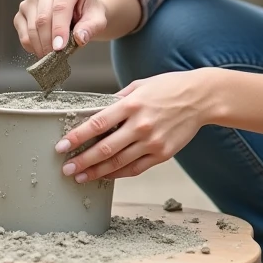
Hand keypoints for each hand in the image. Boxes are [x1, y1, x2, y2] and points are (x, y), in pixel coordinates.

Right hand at [14, 0, 107, 57]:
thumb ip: (91, 28)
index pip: (60, 6)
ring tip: (51, 56)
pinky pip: (22, 30)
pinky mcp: (23, 9)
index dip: (59, 29)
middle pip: (43, 17)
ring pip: (31, 25)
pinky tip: (42, 49)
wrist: (79, 8)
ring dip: (40, 45)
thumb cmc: (89, 12)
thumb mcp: (98, 18)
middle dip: (49, 41)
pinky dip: (31, 44)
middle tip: (55, 58)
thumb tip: (79, 38)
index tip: (59, 48)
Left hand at [55, 69, 216, 181]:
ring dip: (96, 172)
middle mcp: (141, 125)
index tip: (61, 147)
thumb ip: (118, 100)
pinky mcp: (163, 154)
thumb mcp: (140, 85)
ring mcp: (152, 142)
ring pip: (118, 163)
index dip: (76, 138)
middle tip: (66, 169)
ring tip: (80, 177)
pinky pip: (135, 169)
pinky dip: (118, 174)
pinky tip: (105, 175)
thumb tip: (97, 112)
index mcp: (132, 104)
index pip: (97, 124)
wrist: (201, 98)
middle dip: (82, 161)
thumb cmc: (170, 88)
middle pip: (105, 149)